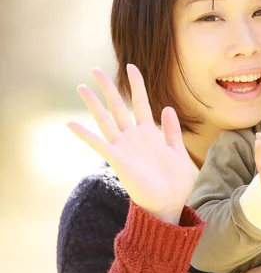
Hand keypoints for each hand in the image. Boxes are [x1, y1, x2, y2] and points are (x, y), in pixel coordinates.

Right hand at [67, 64, 196, 224]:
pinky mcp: (118, 160)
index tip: (132, 67)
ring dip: (94, 104)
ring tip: (82, 87)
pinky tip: (71, 123)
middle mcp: (133, 138)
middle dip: (107, 88)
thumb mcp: (178, 151)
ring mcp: (124, 148)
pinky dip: (85, 134)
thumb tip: (168, 107)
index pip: (141, 103)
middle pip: (118, 107)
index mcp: (149, 134)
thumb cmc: (174, 182)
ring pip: (106, 120)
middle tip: (95, 69)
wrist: (168, 205)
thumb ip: (172, 130)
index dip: (136, 85)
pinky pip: (99, 144)